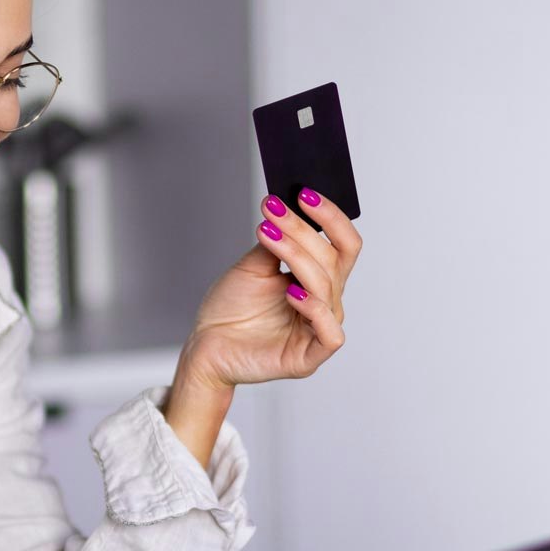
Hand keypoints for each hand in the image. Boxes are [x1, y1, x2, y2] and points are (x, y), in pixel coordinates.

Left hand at [178, 187, 361, 390]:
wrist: (206, 344)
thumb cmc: (231, 308)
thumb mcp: (254, 265)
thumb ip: (278, 241)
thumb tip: (289, 206)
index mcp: (318, 279)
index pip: (343, 244)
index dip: (331, 217)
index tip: (303, 193)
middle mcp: (324, 302)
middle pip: (333, 260)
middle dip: (302, 231)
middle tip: (272, 211)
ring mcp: (318, 329)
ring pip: (326, 286)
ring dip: (297, 255)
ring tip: (268, 237)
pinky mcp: (309, 357)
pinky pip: (330, 333)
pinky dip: (314, 308)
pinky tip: (291, 291)